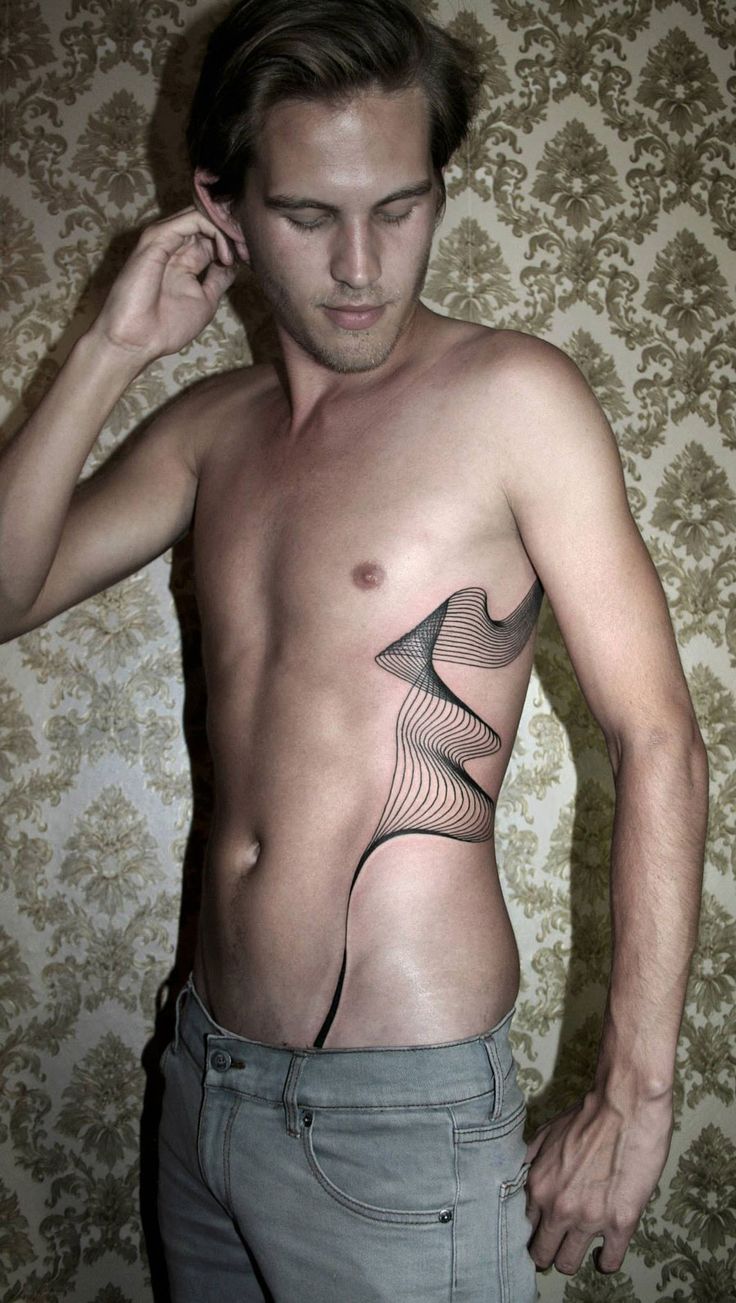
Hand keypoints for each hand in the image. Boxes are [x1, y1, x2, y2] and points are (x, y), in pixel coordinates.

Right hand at [89, 206, 237, 363]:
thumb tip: (235, 264)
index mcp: (183, 260)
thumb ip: (218, 279)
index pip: (212, 237)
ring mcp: (164, 239)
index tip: (251, 259)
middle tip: (250, 251)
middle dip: (234, 232)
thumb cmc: (165, 328)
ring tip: (240, 252)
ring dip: (227, 230)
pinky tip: (225, 254)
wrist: (136, 340)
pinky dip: (216, 230)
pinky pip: (193, 219)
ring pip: (203, 215)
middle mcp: (173, 246)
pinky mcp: (157, 237)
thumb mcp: (205, 302)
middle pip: (209, 222)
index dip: (234, 243)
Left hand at [523, 1087, 674, 1275]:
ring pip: (569, 1264)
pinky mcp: (620, 1223)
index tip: (541, 1232)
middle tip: (558, 1246)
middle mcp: (558, 1207)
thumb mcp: (546, 1133)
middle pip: (541, 1255)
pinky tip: (607, 1251)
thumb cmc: (588, 1116)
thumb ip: (529, 1160)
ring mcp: (589, 1219)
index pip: (523, 1228)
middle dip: (548, 1253)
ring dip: (574, 1258)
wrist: (625, 1106)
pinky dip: (607, 1261)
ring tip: (583, 1249)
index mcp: (538, 1186)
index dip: (532, 1232)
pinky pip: (609, 1263)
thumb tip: (518, 1179)